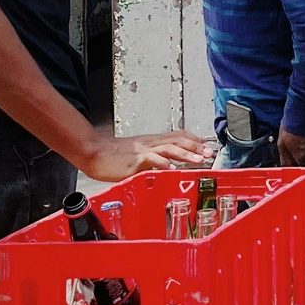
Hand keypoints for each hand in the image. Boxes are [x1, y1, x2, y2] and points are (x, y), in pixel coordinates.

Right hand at [80, 128, 213, 180]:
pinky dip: (162, 164)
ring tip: (198, 160)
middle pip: (178, 140)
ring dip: (185, 154)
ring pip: (169, 148)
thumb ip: (153, 157)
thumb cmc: (113, 155)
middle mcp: (151, 143)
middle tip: (210, 153)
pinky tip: (171, 169)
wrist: (94, 152)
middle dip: (196, 147)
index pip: (178, 135)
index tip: (207, 146)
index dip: (194, 140)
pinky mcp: (134, 161)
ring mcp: (143, 151)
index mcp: (152, 141)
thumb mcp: (137, 152)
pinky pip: (151, 160)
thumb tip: (168, 165)